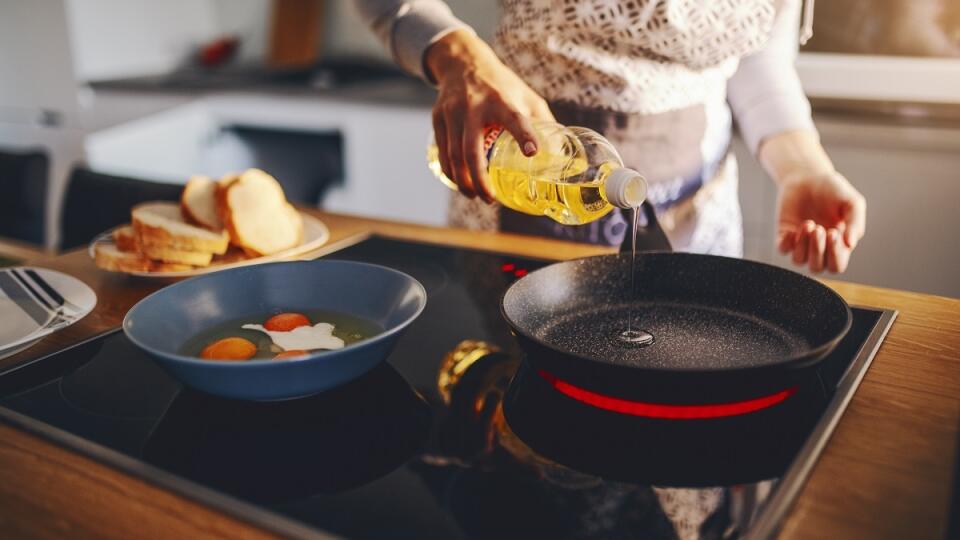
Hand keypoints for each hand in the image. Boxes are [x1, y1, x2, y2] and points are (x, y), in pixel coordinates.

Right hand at [425, 29, 554, 201]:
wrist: (463, 62)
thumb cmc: (501, 84)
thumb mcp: (526, 95)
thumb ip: (542, 122)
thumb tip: (560, 154)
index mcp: (501, 100)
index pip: (514, 119)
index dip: (524, 136)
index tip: (532, 153)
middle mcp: (474, 106)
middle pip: (472, 150)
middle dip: (480, 180)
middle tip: (490, 199)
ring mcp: (453, 112)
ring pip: (454, 155)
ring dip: (464, 181)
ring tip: (476, 196)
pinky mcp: (439, 118)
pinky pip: (443, 151)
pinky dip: (450, 171)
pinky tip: (461, 182)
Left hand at [776, 171, 865, 272]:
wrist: (810, 176)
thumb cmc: (834, 190)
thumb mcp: (852, 203)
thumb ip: (855, 223)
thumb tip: (851, 244)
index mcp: (838, 245)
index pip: (836, 265)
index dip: (835, 255)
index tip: (833, 233)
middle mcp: (819, 248)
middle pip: (817, 267)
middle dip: (817, 250)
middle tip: (819, 228)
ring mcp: (800, 243)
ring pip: (799, 260)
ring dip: (803, 245)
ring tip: (808, 223)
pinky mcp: (784, 234)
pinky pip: (783, 249)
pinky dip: (787, 243)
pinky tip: (793, 230)